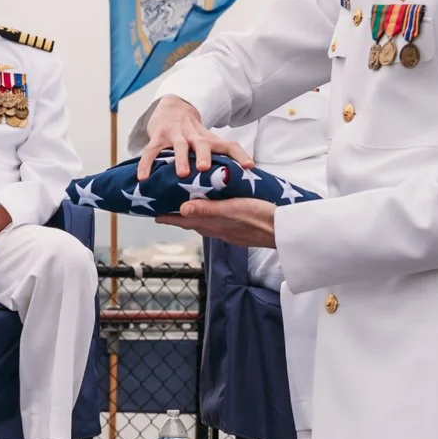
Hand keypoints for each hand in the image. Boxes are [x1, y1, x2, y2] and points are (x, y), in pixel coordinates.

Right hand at [136, 94, 251, 178]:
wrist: (174, 106)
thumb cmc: (194, 132)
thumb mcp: (210, 140)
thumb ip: (225, 156)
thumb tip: (248, 174)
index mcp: (209, 139)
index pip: (229, 145)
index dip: (240, 155)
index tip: (249, 166)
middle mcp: (194, 136)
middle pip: (201, 143)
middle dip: (204, 155)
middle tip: (205, 168)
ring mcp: (175, 135)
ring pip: (178, 146)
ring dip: (181, 158)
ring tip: (182, 173)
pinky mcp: (158, 137)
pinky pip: (151, 151)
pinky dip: (147, 164)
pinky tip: (143, 178)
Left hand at [157, 197, 277, 247]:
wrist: (284, 231)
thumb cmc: (261, 217)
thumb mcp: (233, 209)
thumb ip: (208, 209)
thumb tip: (182, 209)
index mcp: (214, 224)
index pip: (184, 221)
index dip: (168, 218)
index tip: (153, 215)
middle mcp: (218, 229)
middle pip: (192, 222)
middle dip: (177, 216)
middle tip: (165, 208)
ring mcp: (229, 231)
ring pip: (205, 223)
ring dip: (193, 216)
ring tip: (185, 207)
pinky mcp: (239, 230)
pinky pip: (218, 223)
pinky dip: (210, 216)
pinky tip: (214, 211)